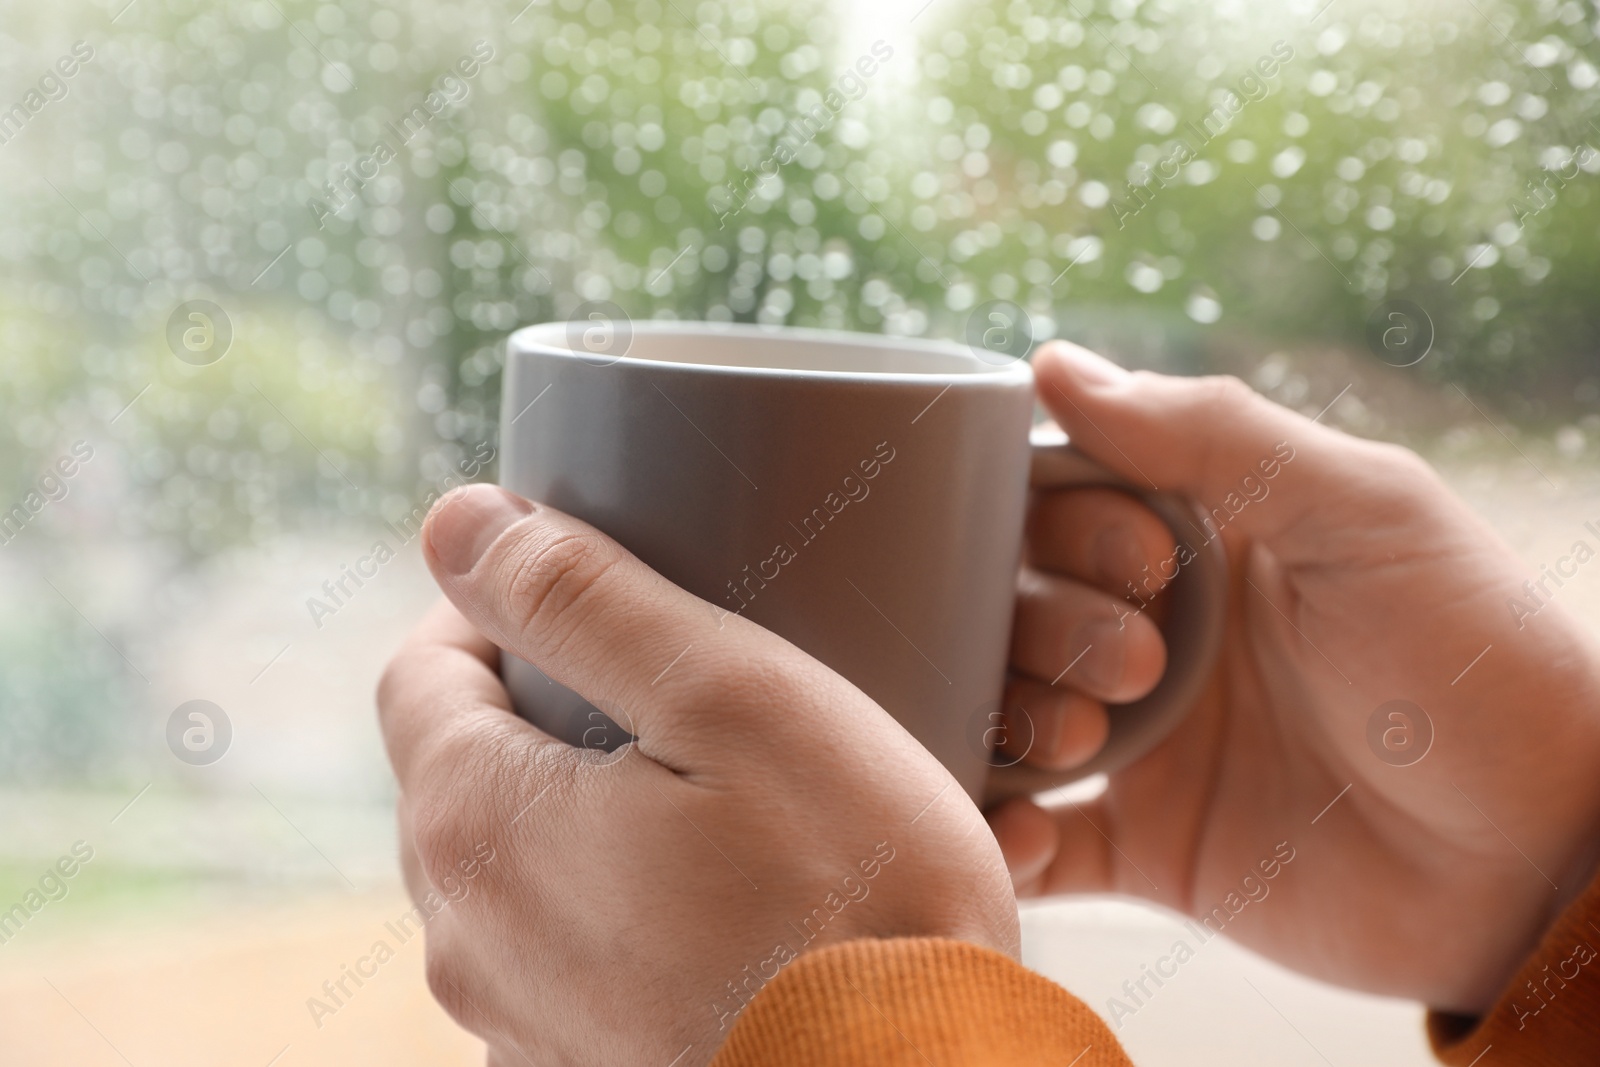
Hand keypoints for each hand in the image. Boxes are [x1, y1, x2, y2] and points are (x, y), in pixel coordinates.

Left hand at [376, 485, 1017, 1064]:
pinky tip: (728, 894)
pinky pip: (573, 953)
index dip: (488, 609)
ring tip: (713, 783)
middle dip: (544, 707)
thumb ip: (581, 600)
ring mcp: (521, 1022)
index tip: (579, 586)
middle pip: (464, 773)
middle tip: (667, 675)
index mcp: (477, 827)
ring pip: (520, 868)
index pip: (420, 675)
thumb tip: (454, 520)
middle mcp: (468, 940)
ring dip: (588, 808)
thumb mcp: (733, 699)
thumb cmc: (852, 899)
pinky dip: (624, 900)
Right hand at [990, 342, 1599, 1012]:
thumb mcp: (1363, 513)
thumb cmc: (1473, 663)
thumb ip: (1213, 433)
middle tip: (1140, 669)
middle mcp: (1156, 631)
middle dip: (1047, 625)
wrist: (1540, 859)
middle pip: (1015, 600)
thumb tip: (1051, 364)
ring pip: (1005, 709)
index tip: (1146, 560)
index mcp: (1203, 539)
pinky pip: (1032, 841)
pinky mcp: (1145, 847)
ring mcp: (1145, 742)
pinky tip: (1032, 831)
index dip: (1065, 517)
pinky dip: (1003, 837)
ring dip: (1013, 718)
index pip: (1061, 495)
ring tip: (1088, 747)